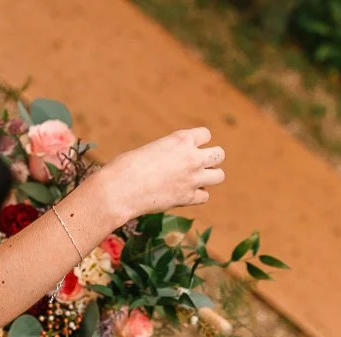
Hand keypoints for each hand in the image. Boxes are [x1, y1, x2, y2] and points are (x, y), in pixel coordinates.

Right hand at [91, 128, 225, 223]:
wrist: (121, 189)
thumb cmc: (127, 167)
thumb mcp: (151, 149)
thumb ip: (170, 154)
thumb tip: (175, 164)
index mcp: (181, 139)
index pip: (206, 134)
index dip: (198, 142)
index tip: (188, 148)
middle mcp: (192, 157)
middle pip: (219, 154)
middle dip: (211, 159)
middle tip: (195, 165)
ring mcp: (193, 178)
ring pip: (219, 175)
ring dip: (210, 177)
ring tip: (195, 180)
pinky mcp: (188, 198)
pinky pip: (205, 196)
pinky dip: (197, 196)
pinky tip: (185, 194)